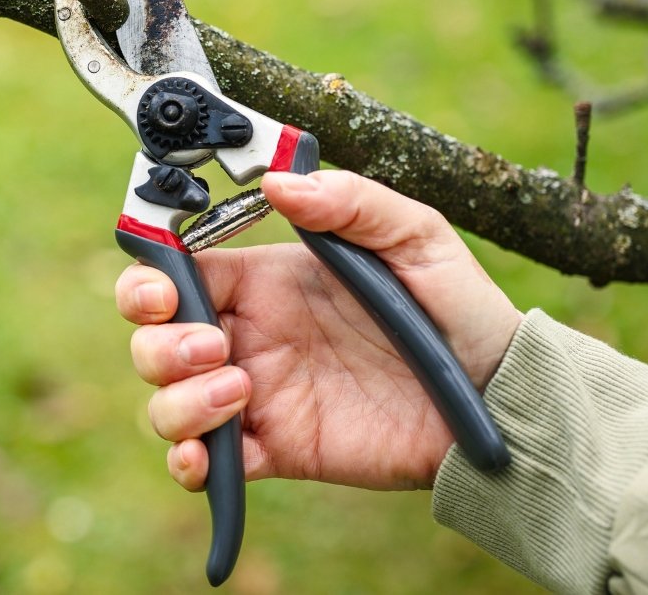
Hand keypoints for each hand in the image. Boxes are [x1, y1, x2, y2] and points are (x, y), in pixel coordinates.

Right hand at [116, 170, 521, 490]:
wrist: (498, 397)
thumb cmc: (458, 308)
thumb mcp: (416, 236)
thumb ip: (350, 201)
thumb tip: (278, 182)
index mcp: (266, 280)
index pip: (176, 270)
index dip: (148, 278)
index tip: (160, 287)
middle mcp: (250, 335)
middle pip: (154, 336)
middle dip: (157, 341)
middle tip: (213, 344)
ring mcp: (258, 395)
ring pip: (167, 400)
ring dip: (177, 399)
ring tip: (237, 391)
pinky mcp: (276, 449)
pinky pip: (207, 464)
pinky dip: (188, 463)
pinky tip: (207, 457)